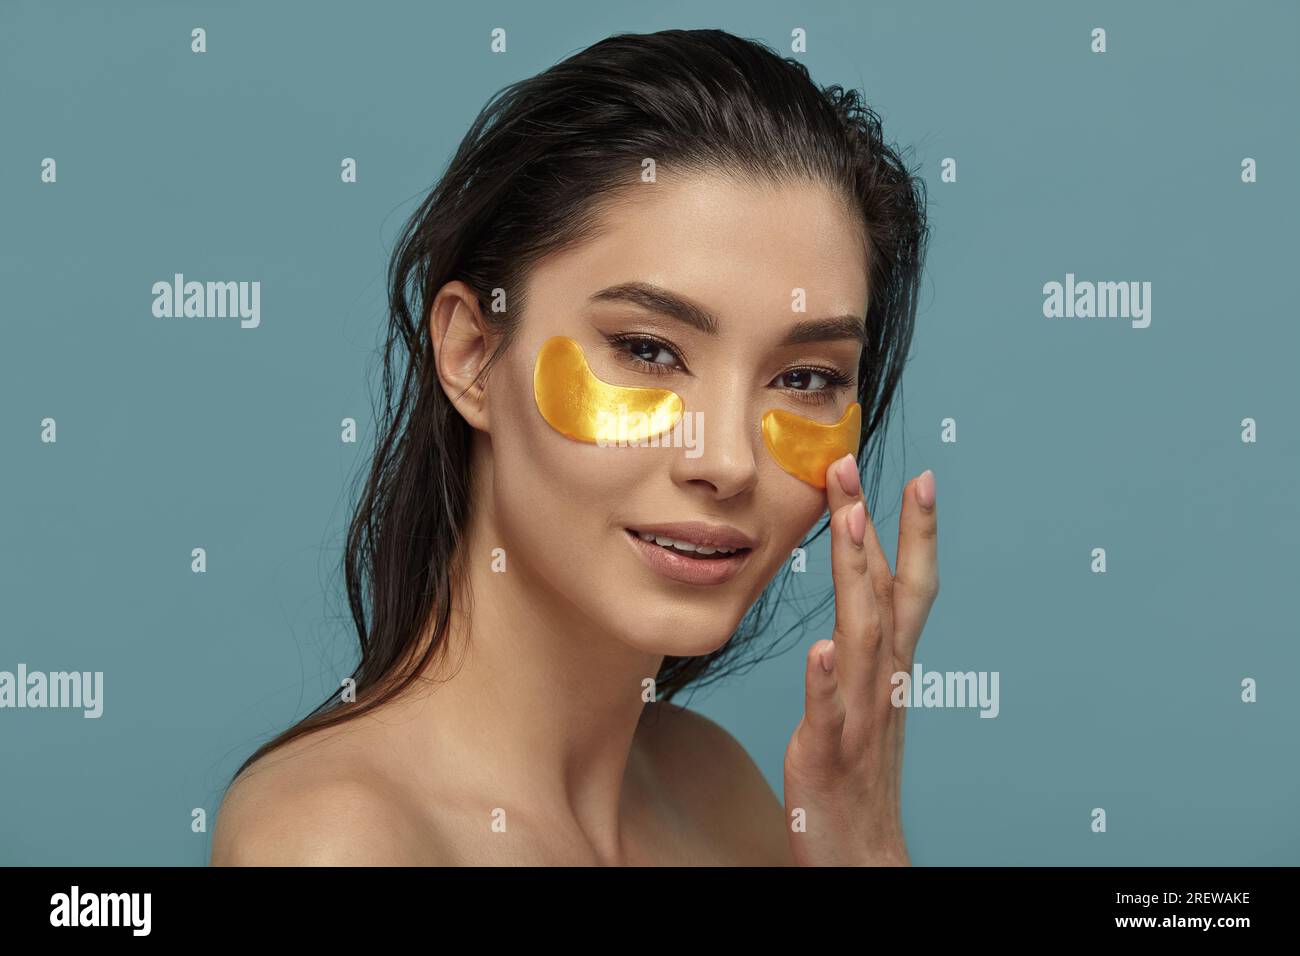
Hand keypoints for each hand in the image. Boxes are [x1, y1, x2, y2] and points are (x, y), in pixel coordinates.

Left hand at [783, 454, 938, 865]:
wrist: (862, 855)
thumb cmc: (858, 776)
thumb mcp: (865, 699)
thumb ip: (863, 649)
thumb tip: (859, 598)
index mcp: (891, 668)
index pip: (908, 587)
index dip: (915, 533)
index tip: (917, 476)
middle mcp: (884, 683)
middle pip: (887, 594)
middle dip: (873, 526)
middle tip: (852, 463)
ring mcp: (859, 718)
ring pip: (863, 637)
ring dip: (859, 577)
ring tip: (848, 522)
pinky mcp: (828, 756)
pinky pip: (829, 715)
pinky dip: (827, 682)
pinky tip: (820, 651)